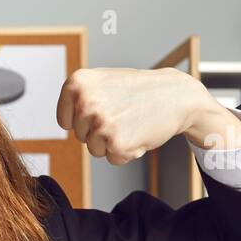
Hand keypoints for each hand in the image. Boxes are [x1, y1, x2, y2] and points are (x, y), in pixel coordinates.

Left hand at [55, 67, 240, 164]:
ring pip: (95, 149)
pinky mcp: (116, 144)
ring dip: (113, 142)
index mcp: (77, 83)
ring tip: (131, 121)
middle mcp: (85, 102)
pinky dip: (127, 151)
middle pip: (81, 136)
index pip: (65, 121)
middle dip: (100, 130)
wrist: (177, 95)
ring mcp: (100, 124)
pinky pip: (113, 159)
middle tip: (123, 113)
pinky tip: (139, 132)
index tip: (105, 108)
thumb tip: (63, 122)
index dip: (85, 121)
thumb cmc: (139, 90)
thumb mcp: (100, 82)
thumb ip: (77, 98)